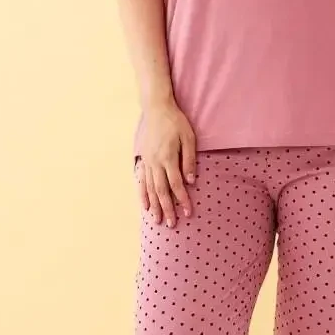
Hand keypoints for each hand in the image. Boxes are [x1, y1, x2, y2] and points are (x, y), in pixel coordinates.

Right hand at [134, 97, 196, 227]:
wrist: (156, 108)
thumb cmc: (176, 122)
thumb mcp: (189, 138)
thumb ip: (189, 160)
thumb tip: (191, 181)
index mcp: (168, 157)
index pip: (177, 184)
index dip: (182, 200)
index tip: (188, 212)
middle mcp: (155, 162)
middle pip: (162, 191)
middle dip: (167, 209)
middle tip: (172, 225)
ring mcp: (147, 162)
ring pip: (150, 188)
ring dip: (154, 206)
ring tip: (157, 221)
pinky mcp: (143, 159)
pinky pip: (142, 181)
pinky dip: (143, 194)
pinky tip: (145, 206)